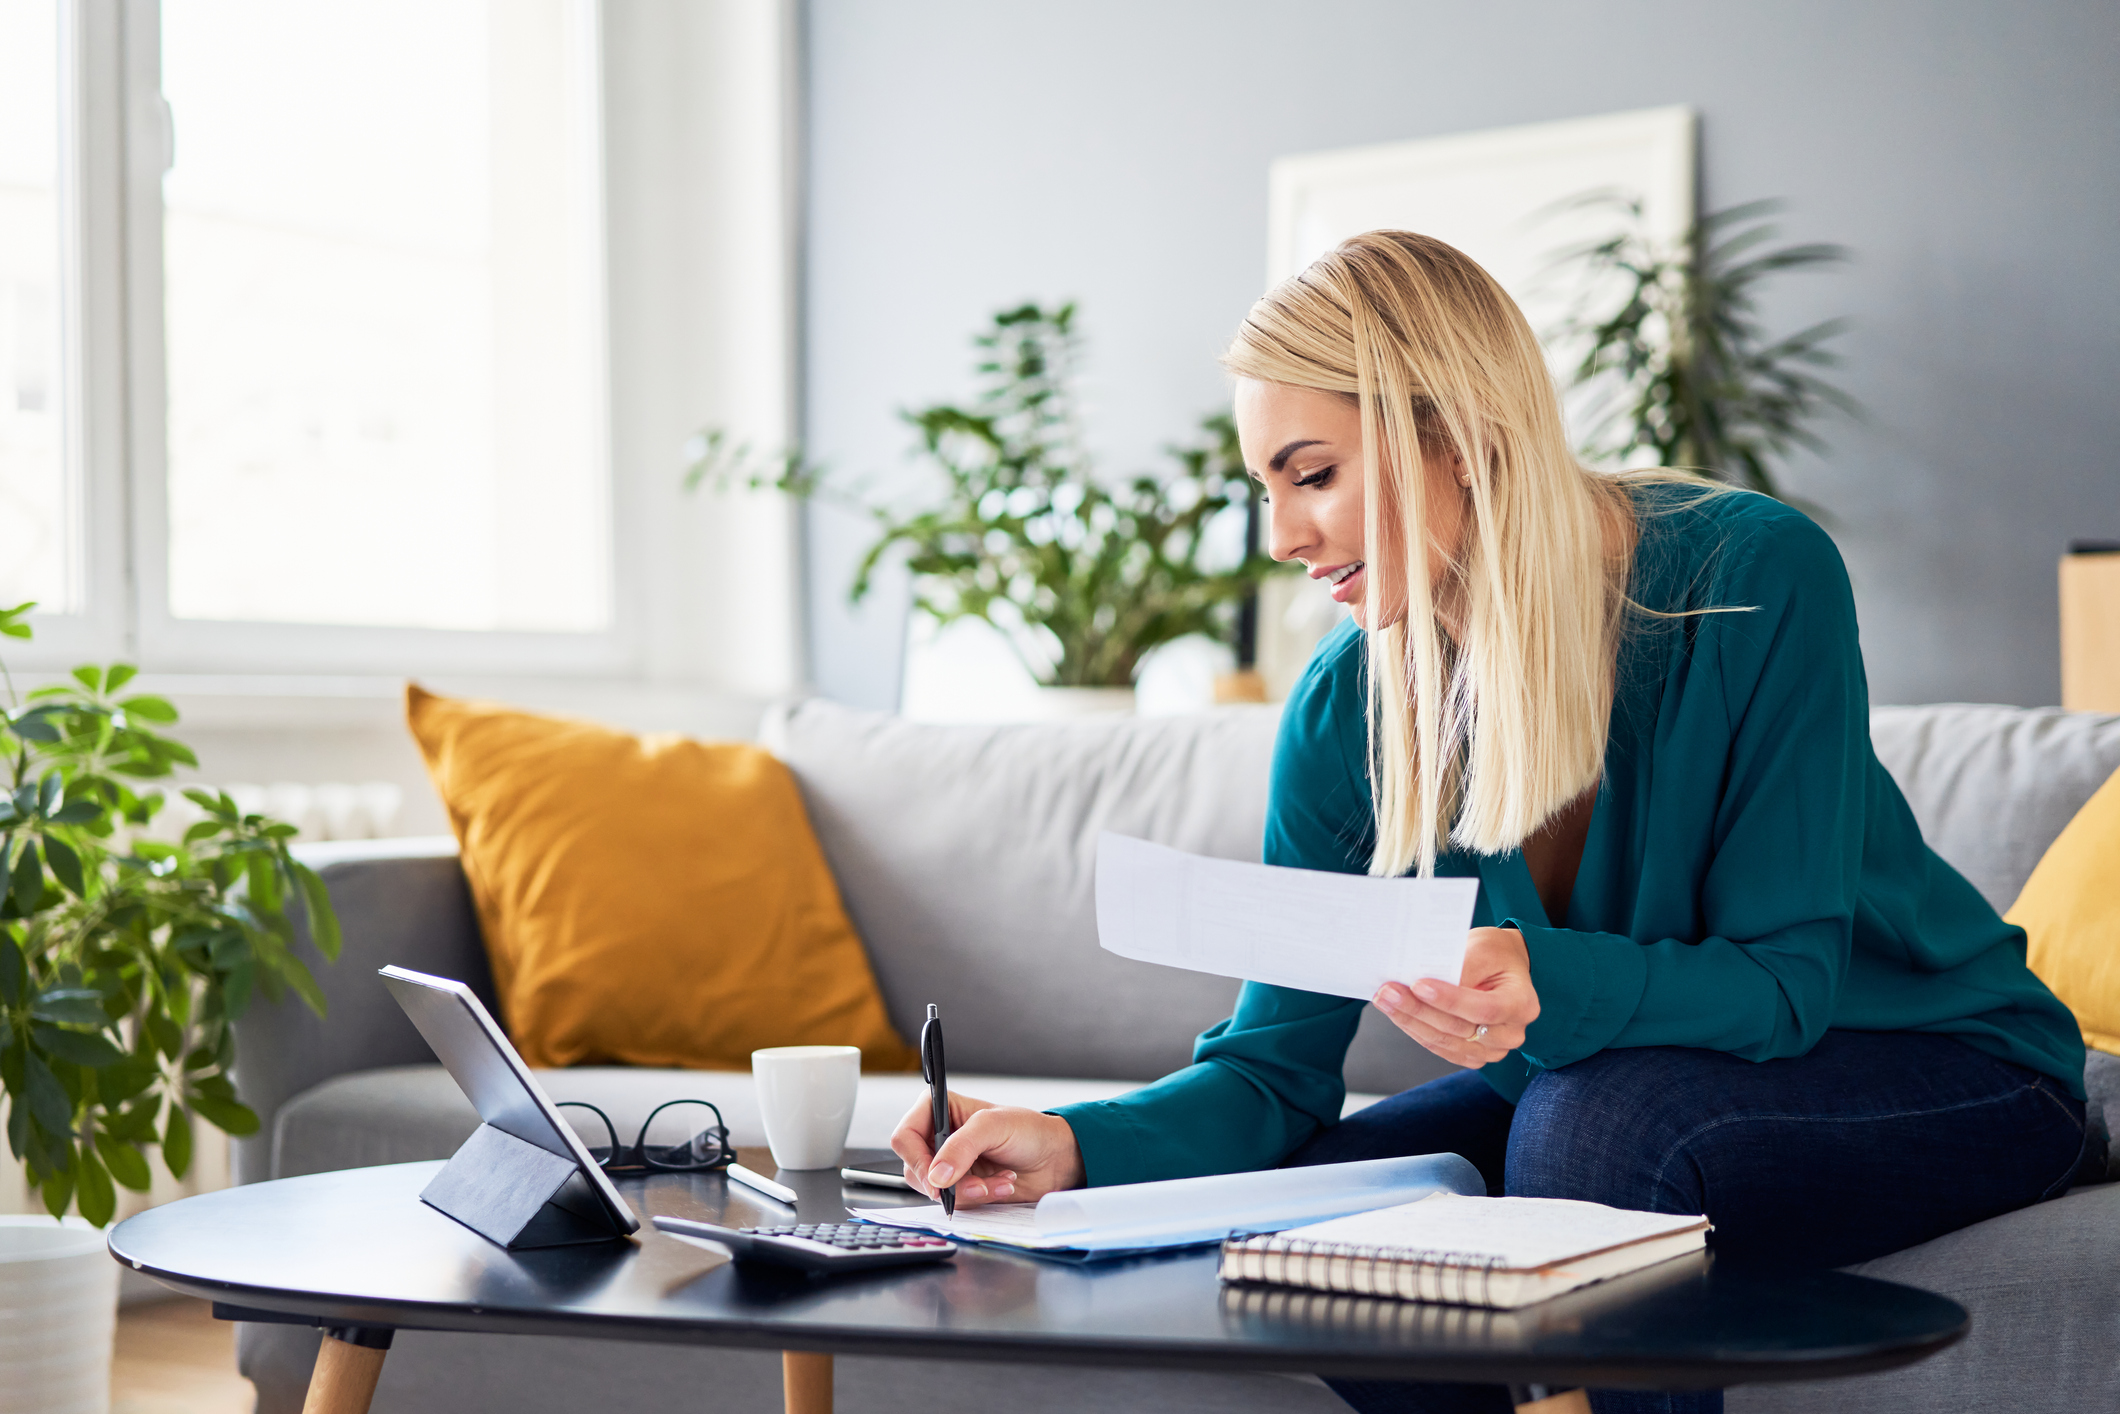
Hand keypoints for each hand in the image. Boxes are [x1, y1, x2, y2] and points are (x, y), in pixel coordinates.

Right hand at [889, 1092, 1085, 1207]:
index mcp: (939, 1109)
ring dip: (967, 1191)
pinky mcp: (961, 1187)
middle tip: (975, 1183)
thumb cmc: (1029, 1130)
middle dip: (948, 1181)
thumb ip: (962, 1147)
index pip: (905, 1135)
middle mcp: (938, 1137)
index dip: (916, 1159)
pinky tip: (1001, 1186)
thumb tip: (936, 1175)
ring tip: (997, 1181)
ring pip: (933, 1190)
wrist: (1055, 1159)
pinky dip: (978, 1198)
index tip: (936, 1177)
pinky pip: (954, 1202)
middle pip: (914, 1168)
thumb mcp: (994, 1126)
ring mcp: (949, 1165)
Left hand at [1373, 926, 1539, 1067]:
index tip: (1418, 985)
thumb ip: (1462, 966)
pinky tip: (1397, 1013)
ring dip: (1410, 1022)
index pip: (1484, 1008)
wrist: (1503, 969)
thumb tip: (1424, 982)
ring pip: (1445, 1042)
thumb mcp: (1483, 947)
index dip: (1450, 1000)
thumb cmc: (1495, 955)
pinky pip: (1441, 1048)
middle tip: (1388, 992)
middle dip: (1419, 1010)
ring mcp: (1492, 1049)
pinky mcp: (1472, 1054)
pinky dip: (1416, 1030)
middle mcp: (1511, 1033)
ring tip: (1385, 1000)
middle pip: (1460, 1029)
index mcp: (1522, 1004)